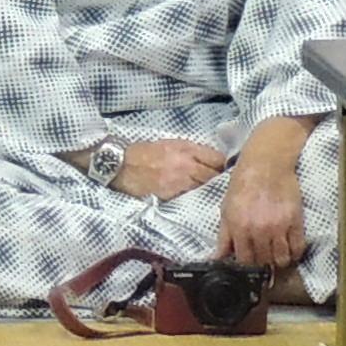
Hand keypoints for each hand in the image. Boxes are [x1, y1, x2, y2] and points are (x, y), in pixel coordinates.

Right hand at [112, 136, 226, 200]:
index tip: (224, 170)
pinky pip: (190, 198)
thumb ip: (191, 151)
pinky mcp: (171, 196)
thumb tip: (210, 160)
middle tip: (220, 185)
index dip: (223, 165)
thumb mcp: (169, 144)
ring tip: (210, 194)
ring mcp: (179, 182)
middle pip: (214, 175)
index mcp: (186, 149)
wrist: (121, 165)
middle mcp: (186, 164)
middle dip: (218, 180)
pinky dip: (195, 199)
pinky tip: (196, 201)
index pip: (216, 158)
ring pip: (204, 189)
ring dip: (209, 191)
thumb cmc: (144, 153)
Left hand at [218, 150, 308, 273]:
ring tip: (278, 256)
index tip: (251, 266)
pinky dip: (295, 253)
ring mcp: (279, 227)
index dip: (248, 267)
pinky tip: (291, 249)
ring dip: (280, 262)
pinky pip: (298, 248)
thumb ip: (224, 237)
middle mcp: (259, 230)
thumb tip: (218, 258)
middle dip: (264, 265)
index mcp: (239, 228)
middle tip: (266, 261)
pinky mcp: (296, 221)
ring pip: (282, 259)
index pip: (244, 261)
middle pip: (264, 262)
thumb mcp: (226, 210)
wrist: (266, 163)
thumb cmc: (242, 185)